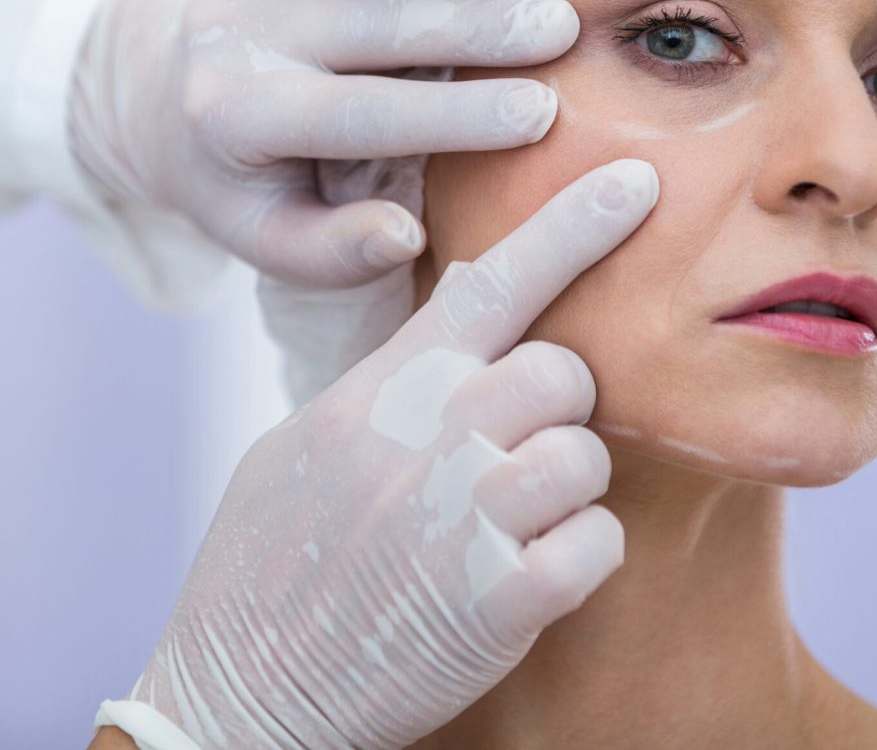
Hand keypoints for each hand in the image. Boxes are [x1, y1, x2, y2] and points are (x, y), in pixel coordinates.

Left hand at [69, 0, 576, 284]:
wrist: (173, 109)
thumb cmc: (250, 183)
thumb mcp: (276, 242)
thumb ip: (336, 251)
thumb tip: (405, 233)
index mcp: (245, 122)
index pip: (362, 117)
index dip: (453, 116)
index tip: (538, 116)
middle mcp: (241, 37)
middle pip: (367, 24)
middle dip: (473, 27)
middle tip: (559, 29)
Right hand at [127, 159, 658, 748]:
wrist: (242, 695)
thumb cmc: (271, 561)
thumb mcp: (308, 444)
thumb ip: (391, 378)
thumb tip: (461, 314)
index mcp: (382, 392)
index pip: (489, 283)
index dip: (570, 226)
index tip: (634, 182)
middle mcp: (427, 438)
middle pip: (559, 369)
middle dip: (554, 401)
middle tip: (512, 444)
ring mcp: (464, 518)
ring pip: (584, 454)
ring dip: (563, 485)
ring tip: (507, 521)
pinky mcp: (498, 602)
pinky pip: (596, 543)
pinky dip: (578, 557)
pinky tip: (524, 576)